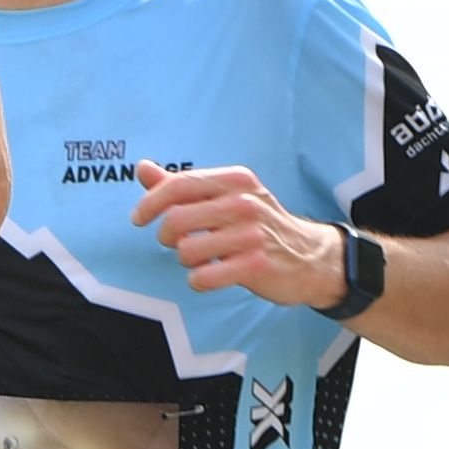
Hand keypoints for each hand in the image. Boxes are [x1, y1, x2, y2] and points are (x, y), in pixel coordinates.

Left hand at [138, 163, 348, 310]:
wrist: (310, 256)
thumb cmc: (258, 224)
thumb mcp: (227, 195)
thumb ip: (182, 185)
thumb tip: (142, 168)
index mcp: (235, 180)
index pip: (178, 185)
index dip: (150, 202)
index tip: (139, 218)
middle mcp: (244, 203)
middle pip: (175, 220)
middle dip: (166, 236)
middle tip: (177, 242)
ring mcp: (251, 235)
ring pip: (186, 251)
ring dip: (186, 260)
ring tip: (204, 257)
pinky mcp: (254, 266)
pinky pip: (202, 277)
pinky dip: (199, 280)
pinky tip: (211, 275)